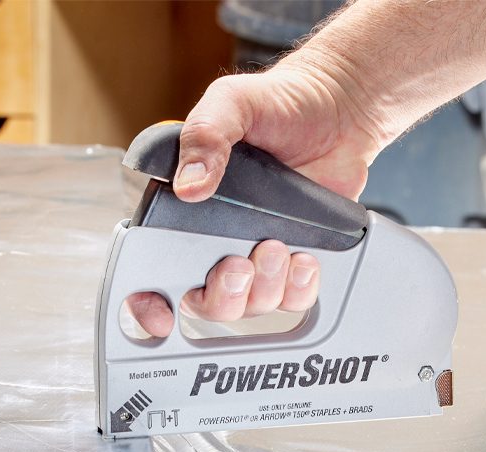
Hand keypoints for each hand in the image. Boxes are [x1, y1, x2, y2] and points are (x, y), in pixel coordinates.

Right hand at [129, 61, 384, 337]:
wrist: (338, 108)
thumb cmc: (279, 102)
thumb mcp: (232, 103)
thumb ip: (205, 136)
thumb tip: (188, 186)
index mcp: (185, 209)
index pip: (152, 269)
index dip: (148, 304)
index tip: (160, 315)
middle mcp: (216, 240)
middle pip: (205, 302)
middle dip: (222, 295)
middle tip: (240, 263)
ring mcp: (256, 253)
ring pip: (250, 306)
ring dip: (264, 287)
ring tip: (279, 246)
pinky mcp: (295, 260)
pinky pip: (293, 299)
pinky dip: (298, 288)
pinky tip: (304, 259)